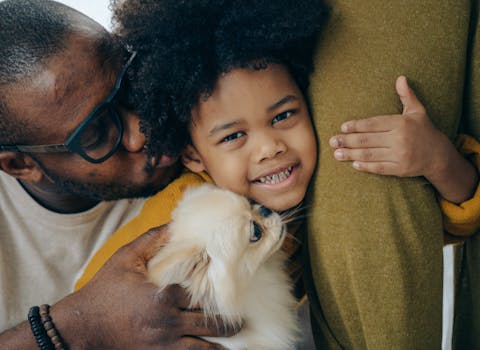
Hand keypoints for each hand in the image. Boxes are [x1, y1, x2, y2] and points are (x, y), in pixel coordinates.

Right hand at [51, 226, 232, 349]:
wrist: (81, 326)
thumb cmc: (104, 290)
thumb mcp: (126, 258)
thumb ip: (152, 239)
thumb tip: (175, 224)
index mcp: (163, 297)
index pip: (201, 294)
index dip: (219, 290)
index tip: (232, 286)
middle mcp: (168, 323)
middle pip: (208, 325)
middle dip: (229, 324)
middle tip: (242, 320)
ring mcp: (163, 344)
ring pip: (201, 349)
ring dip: (220, 346)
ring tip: (233, 340)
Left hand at [329, 75, 477, 202]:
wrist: (439, 156)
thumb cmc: (424, 130)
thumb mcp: (418, 111)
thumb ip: (407, 96)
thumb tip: (400, 78)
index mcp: (401, 124)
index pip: (373, 124)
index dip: (357, 126)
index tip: (342, 127)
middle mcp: (400, 139)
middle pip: (367, 140)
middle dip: (347, 141)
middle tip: (332, 141)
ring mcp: (400, 155)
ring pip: (370, 154)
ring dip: (350, 154)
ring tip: (336, 153)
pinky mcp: (400, 169)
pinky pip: (379, 168)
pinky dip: (365, 166)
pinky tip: (353, 164)